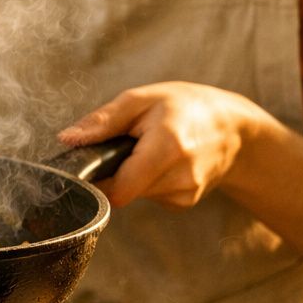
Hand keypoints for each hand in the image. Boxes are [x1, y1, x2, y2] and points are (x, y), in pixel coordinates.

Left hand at [56, 82, 266, 208]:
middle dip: (117, 171)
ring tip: (152, 149)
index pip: (118, 190)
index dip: (99, 180)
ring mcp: (186, 194)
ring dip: (133, 175)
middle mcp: (180, 177)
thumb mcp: (142, 99)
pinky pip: (150, 196)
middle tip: (130, 145)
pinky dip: (148, 181)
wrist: (235, 129)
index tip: (96, 163)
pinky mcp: (185, 202)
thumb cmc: (185, 106)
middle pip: (123, 192)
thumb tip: (67, 140)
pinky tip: (165, 162)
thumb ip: (103, 121)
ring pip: (136, 194)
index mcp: (167, 148)